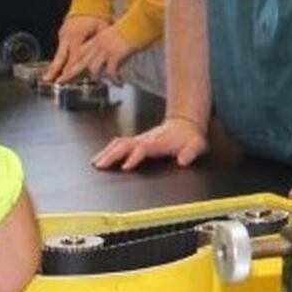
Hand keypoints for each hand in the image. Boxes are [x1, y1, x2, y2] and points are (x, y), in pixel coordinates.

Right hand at [46, 14, 107, 82]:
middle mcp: (67, 36)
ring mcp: (62, 36)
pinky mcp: (61, 35)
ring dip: (54, 68)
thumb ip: (100, 43)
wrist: (88, 3)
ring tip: (48, 79)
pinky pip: (60, 50)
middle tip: (50, 81)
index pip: (75, 55)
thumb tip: (105, 56)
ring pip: (58, 55)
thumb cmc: (97, 17)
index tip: (68, 78)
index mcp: (77, 35)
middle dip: (55, 70)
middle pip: (61, 57)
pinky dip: (58, 61)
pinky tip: (54, 71)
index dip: (72, 68)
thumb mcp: (102, 28)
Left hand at [66, 27, 135, 84]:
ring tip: (101, 84)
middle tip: (61, 81)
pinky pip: (111, 72)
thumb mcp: (113, 37)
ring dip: (96, 78)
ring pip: (93, 69)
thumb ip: (106, 47)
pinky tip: (119, 83)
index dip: (71, 63)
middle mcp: (97, 45)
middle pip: (80, 62)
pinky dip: (114, 80)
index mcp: (96, 40)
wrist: (137, 24)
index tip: (64, 71)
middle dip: (69, 74)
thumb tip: (107, 60)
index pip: (79, 53)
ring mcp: (105, 50)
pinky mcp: (114, 55)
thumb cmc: (130, 29)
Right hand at [90, 116, 207, 170]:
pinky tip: (100, 159)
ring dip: (107, 152)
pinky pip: (119, 144)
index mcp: (158, 142)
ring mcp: (140, 139)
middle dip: (112, 154)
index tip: (125, 167)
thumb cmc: (189, 138)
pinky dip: (108, 150)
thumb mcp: (197, 145)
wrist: (185, 125)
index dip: (134, 157)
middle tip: (99, 165)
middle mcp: (146, 139)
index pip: (143, 148)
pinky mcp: (137, 141)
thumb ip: (191, 152)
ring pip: (119, 143)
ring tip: (95, 164)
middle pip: (125, 144)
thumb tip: (183, 161)